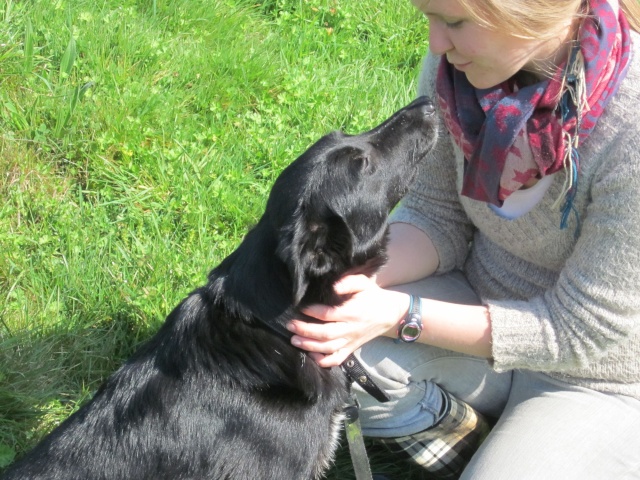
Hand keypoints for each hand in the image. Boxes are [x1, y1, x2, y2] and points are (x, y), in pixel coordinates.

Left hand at [286, 274, 409, 366]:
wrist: (390, 313)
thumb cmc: (373, 295)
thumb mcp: (363, 282)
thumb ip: (348, 282)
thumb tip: (332, 287)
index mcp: (353, 312)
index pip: (329, 314)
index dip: (313, 312)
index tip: (301, 307)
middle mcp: (351, 329)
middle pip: (326, 334)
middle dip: (306, 330)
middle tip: (290, 325)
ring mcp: (351, 341)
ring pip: (329, 348)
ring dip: (310, 346)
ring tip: (294, 340)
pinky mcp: (351, 348)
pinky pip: (337, 359)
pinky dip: (323, 361)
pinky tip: (310, 355)